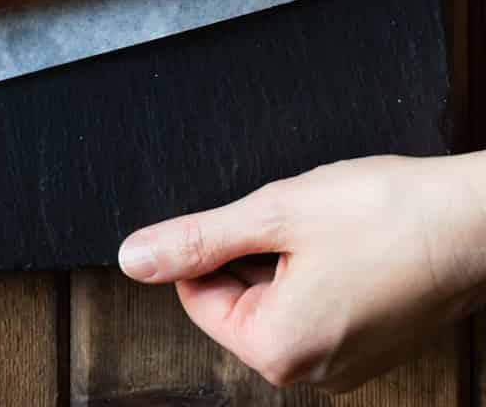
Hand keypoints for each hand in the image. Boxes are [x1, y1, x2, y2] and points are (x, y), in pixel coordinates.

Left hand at [117, 154, 485, 391]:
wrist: (472, 222)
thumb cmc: (384, 214)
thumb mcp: (274, 213)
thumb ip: (197, 239)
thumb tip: (135, 258)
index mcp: (278, 350)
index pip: (199, 298)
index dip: (217, 244)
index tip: (257, 217)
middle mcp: (311, 374)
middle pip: (239, 301)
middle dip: (257, 250)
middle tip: (302, 220)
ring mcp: (345, 365)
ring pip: (280, 298)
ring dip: (290, 257)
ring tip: (332, 230)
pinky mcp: (371, 346)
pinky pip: (320, 306)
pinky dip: (323, 270)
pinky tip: (353, 244)